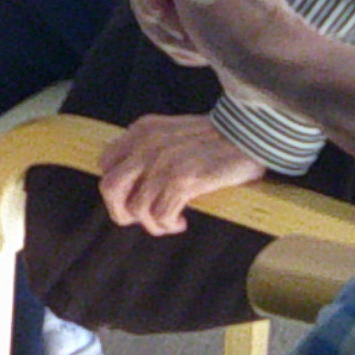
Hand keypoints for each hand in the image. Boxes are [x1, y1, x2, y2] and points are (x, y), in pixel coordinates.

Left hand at [95, 110, 266, 233]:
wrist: (249, 132)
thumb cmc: (215, 138)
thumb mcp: (172, 133)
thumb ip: (149, 149)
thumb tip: (133, 183)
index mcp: (142, 130)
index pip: (104, 164)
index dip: (117, 187)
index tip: (134, 197)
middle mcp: (147, 144)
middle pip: (109, 188)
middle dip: (122, 212)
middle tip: (143, 219)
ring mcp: (163, 162)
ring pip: (136, 208)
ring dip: (152, 223)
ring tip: (170, 222)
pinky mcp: (183, 180)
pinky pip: (160, 215)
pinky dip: (168, 225)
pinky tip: (181, 222)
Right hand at [126, 0, 309, 90]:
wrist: (274, 73)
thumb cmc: (240, 24)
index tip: (163, 1)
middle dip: (159, 12)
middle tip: (186, 25)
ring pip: (152, 6)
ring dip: (169, 31)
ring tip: (197, 40)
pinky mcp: (202, 13)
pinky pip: (167, 24)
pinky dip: (179, 42)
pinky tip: (201, 50)